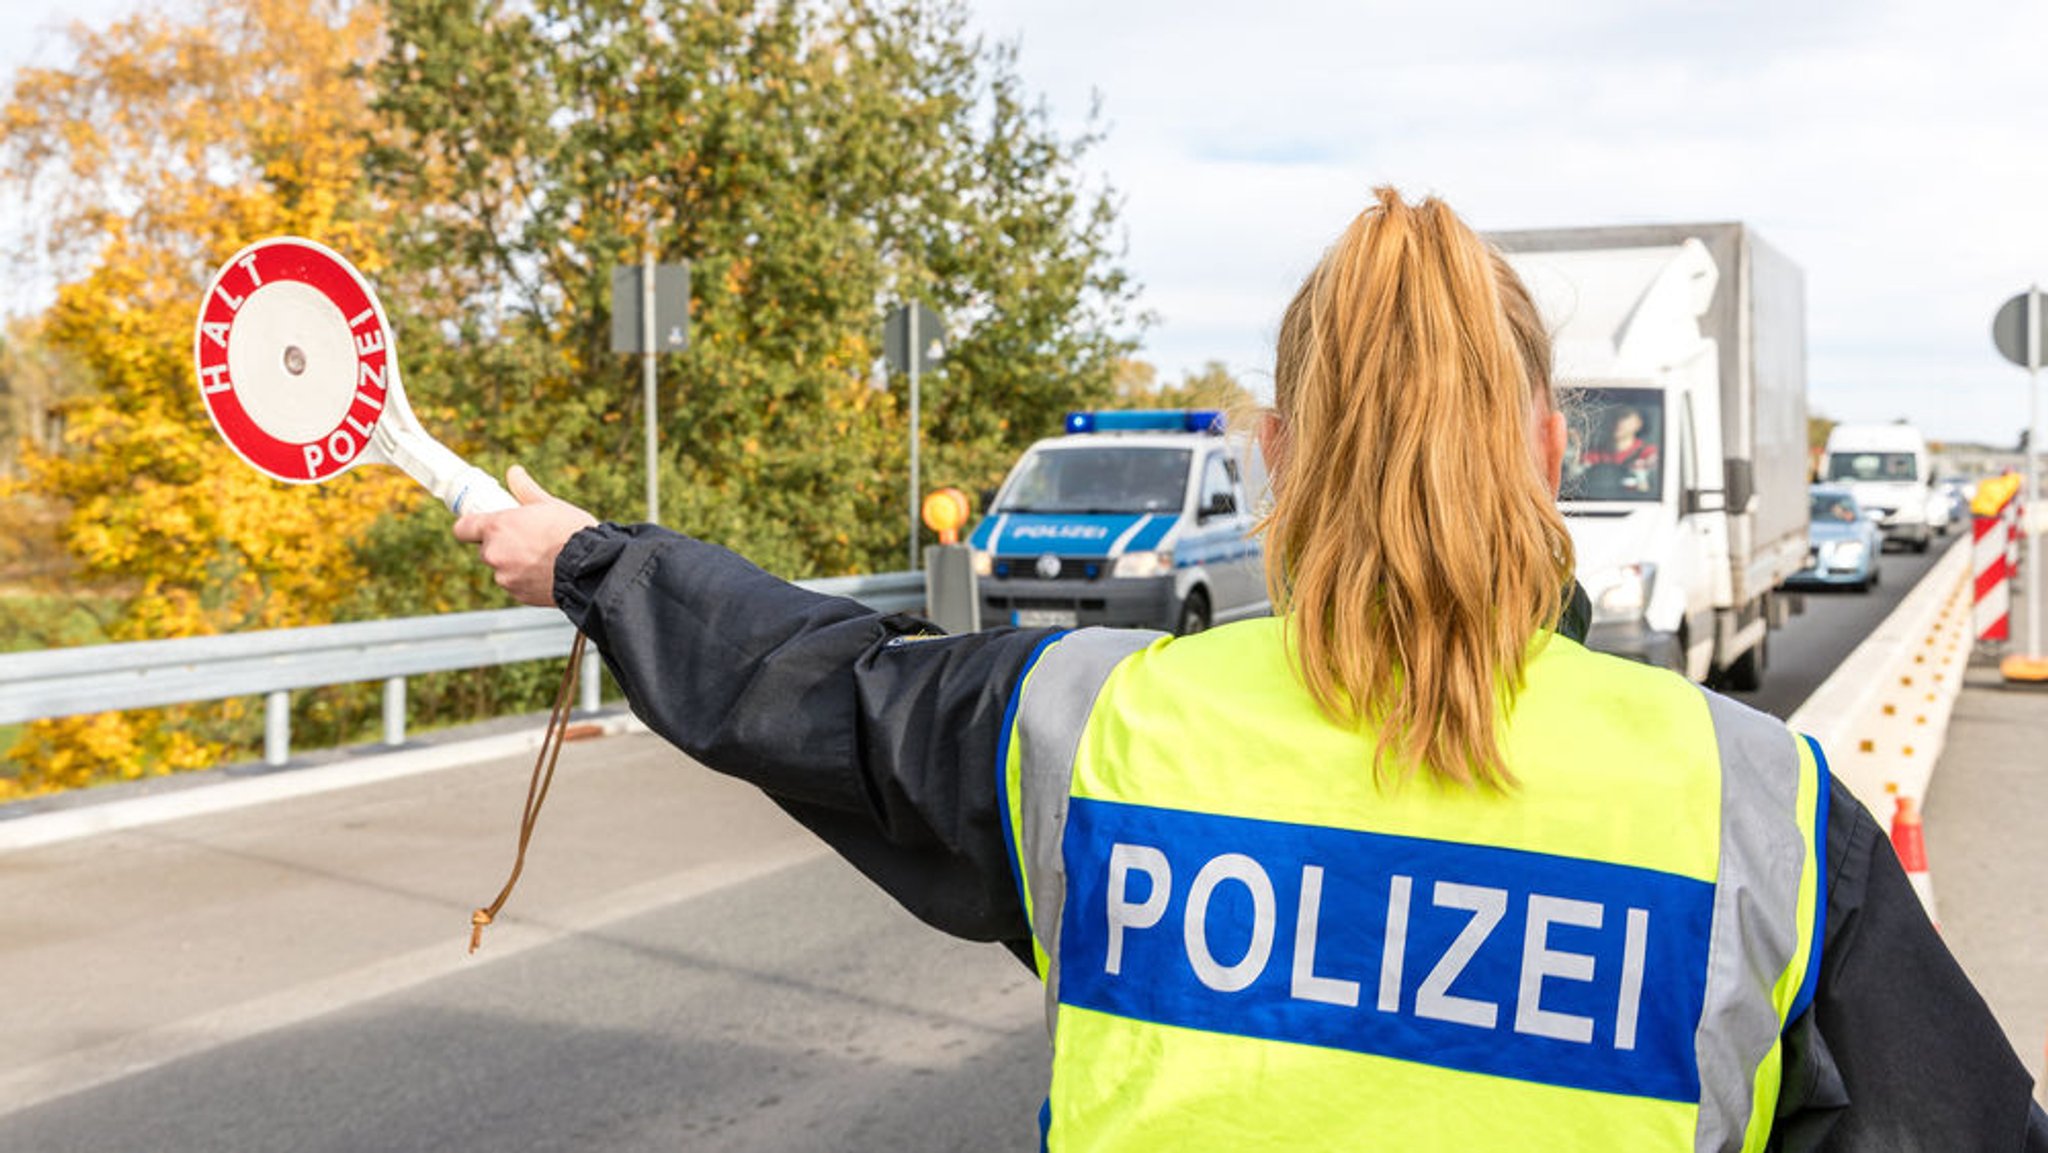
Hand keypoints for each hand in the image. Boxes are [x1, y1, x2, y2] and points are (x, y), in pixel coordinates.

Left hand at [452, 465, 598, 606]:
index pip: (462, 528)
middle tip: (527, 539)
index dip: (471, 527)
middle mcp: (494, 553)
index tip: (481, 526)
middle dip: (502, 545)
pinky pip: (516, 585)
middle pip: (486, 549)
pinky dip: (527, 580)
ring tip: (543, 557)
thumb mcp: (549, 503)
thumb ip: (525, 489)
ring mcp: (505, 577)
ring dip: (515, 564)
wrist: (592, 567)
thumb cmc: (572, 533)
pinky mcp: (518, 595)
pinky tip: (548, 572)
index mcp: (497, 527)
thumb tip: (514, 472)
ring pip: (502, 569)